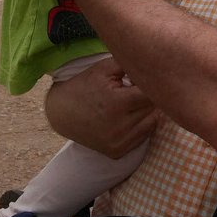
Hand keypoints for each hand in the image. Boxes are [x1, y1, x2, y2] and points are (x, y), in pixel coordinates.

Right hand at [45, 57, 159, 157]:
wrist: (61, 112)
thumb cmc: (85, 85)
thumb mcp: (105, 68)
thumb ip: (130, 63)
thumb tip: (155, 63)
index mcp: (118, 104)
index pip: (152, 94)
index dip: (153, 84)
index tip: (150, 77)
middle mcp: (119, 127)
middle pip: (154, 108)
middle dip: (152, 96)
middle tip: (141, 87)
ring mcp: (119, 143)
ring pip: (152, 123)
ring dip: (150, 111)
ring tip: (137, 100)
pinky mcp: (117, 153)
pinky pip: (143, 137)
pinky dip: (143, 125)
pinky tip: (133, 115)